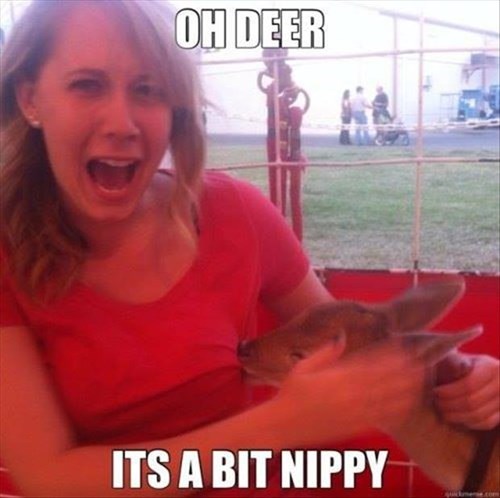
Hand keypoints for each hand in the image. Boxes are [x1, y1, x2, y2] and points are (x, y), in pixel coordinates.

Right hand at [276, 341, 424, 444]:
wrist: (283, 425)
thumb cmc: (291, 393)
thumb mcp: (304, 367)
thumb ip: (326, 352)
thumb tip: (342, 335)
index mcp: (338, 377)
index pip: (370, 364)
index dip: (389, 355)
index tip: (402, 346)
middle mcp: (350, 395)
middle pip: (384, 380)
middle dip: (404, 370)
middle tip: (421, 360)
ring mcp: (354, 412)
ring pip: (387, 400)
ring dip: (406, 389)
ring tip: (421, 380)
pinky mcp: (354, 427)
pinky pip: (380, 418)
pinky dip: (395, 410)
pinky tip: (406, 404)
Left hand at [433, 354, 499, 429]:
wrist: (476, 371)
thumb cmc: (459, 364)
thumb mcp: (458, 358)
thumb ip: (455, 362)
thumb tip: (458, 368)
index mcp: (492, 367)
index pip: (469, 384)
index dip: (449, 391)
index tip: (434, 392)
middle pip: (473, 402)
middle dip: (451, 405)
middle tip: (436, 404)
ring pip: (480, 415)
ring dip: (457, 416)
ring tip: (443, 412)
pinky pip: (487, 423)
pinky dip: (469, 422)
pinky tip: (455, 418)